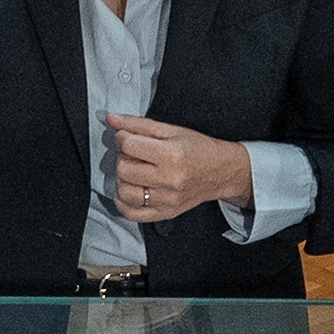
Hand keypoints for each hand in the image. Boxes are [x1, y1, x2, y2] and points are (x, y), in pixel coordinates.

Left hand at [105, 114, 253, 221]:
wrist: (221, 171)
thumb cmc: (198, 149)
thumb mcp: (171, 130)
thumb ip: (139, 125)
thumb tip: (112, 120)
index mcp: (171, 155)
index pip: (128, 146)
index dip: (122, 138)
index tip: (127, 137)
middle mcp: (169, 180)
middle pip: (124, 169)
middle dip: (123, 157)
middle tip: (133, 154)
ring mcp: (167, 200)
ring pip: (124, 192)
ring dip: (123, 179)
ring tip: (133, 171)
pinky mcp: (165, 213)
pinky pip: (133, 214)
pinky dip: (123, 203)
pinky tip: (129, 190)